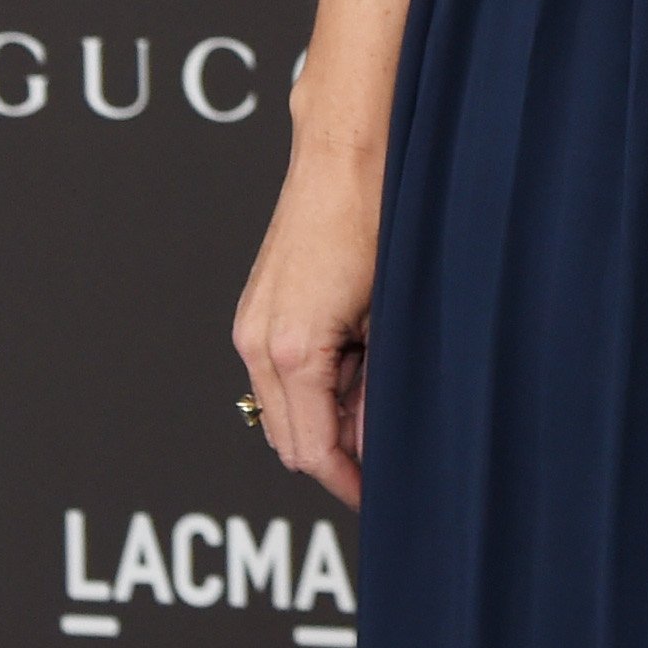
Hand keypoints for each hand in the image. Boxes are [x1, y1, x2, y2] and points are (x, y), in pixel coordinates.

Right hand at [233, 153, 379, 506]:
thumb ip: (382, 388)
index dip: (347, 482)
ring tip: (386, 396)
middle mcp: (257, 342)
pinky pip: (282, 371)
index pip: (310, 452)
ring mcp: (252, 323)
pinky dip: (319, 383)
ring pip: (284, 406)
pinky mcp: (259, 306)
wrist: (349, 150)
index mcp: (291, 352)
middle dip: (338, 454)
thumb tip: (381, 443)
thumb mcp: (395, 317)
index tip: (381, 498)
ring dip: (330, 416)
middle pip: (289, 439)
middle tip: (392, 456)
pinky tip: (364, 361)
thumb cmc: (380, 218)